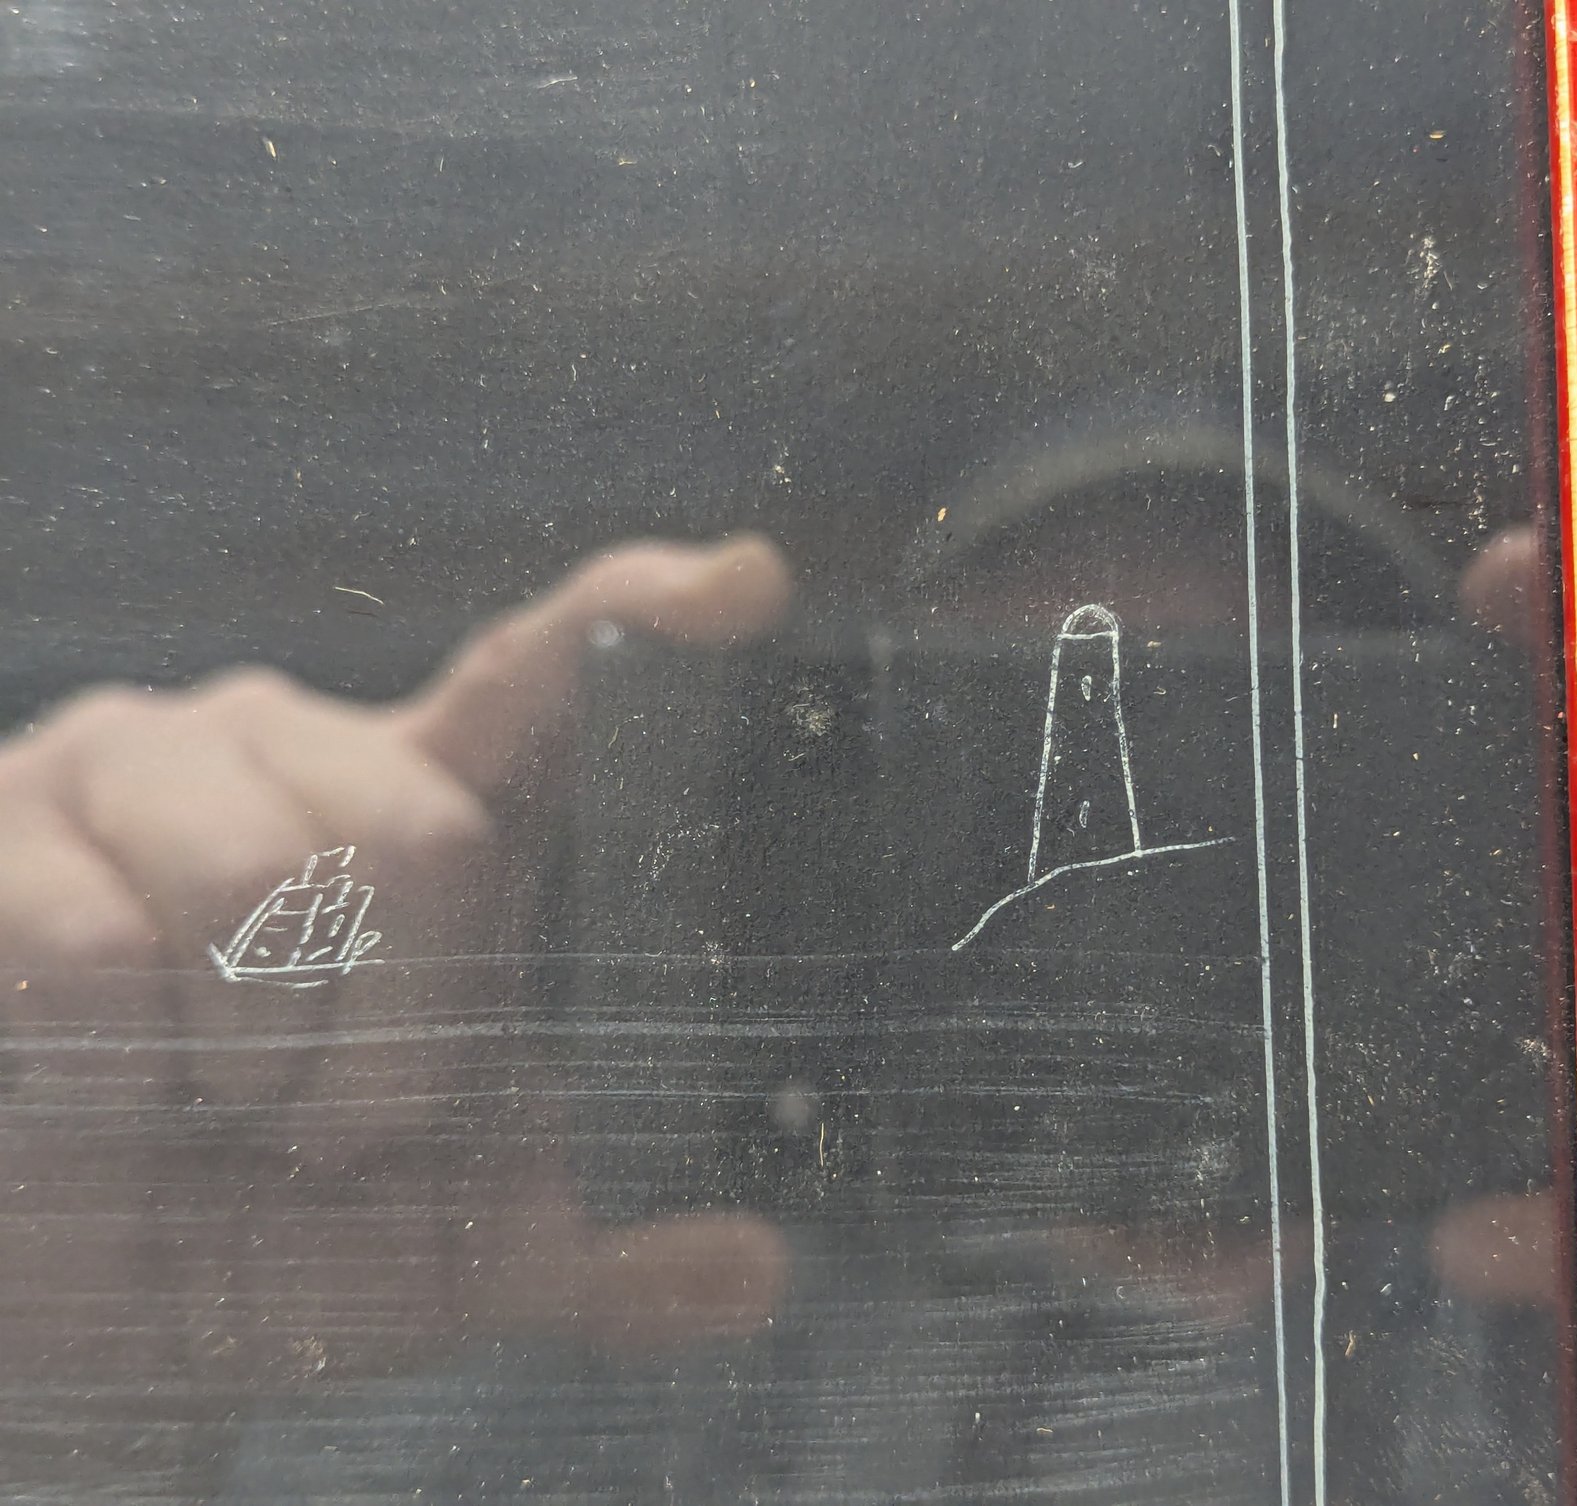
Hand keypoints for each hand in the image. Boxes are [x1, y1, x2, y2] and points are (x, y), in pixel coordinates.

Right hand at [0, 539, 792, 1467]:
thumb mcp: (442, 1249)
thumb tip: (760, 1275)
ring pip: (253, 883)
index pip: (545, 674)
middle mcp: (295, 750)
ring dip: (244, 1065)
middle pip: (419, 836)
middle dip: (391, 1044)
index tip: (753, 582)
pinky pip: (91, 948)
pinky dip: (104, 1076)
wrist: (61, 1298)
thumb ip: (596, 1257)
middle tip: (327, 1129)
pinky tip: (89, 1087)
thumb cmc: (260, 1225)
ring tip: (205, 1105)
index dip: (644, 612)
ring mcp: (136, 769)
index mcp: (427, 811)